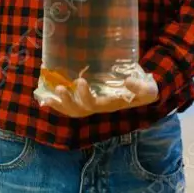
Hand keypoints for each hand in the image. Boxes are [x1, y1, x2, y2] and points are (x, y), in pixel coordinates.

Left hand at [38, 75, 158, 117]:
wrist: (143, 93)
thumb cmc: (145, 90)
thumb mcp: (148, 89)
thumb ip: (141, 87)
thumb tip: (128, 81)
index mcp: (110, 104)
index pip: (94, 104)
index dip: (85, 96)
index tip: (80, 81)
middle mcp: (98, 108)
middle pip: (79, 111)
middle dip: (68, 102)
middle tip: (60, 88)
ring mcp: (92, 105)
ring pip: (72, 111)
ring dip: (59, 105)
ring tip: (46, 97)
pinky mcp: (87, 100)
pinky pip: (70, 106)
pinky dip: (57, 103)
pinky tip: (44, 97)